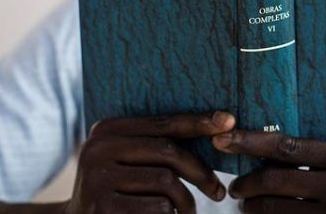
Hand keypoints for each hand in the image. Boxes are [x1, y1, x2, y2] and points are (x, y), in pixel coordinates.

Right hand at [62, 112, 234, 213]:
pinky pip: (158, 208)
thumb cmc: (117, 194)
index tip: (229, 121)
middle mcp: (98, 149)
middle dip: (201, 171)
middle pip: (167, 152)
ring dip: (186, 201)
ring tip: (188, 212)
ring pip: (166, 182)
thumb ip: (157, 147)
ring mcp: (97, 179)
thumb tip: (217, 127)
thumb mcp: (127, 163)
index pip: (163, 123)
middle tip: (219, 192)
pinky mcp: (102, 208)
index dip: (198, 122)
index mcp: (107, 130)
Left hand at [212, 130, 325, 213]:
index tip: (226, 140)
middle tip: (237, 186)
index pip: (287, 146)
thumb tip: (268, 149)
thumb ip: (319, 157)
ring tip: (247, 205)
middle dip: (247, 183)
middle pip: (275, 180)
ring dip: (253, 208)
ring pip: (276, 210)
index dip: (251, 143)